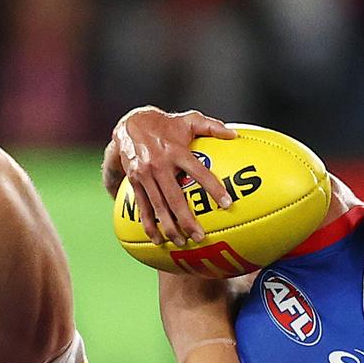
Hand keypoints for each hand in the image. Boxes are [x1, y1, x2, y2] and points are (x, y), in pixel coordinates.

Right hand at [105, 106, 236, 245]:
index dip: (212, 187)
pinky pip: (143, 206)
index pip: (198, 171)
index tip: (227, 203)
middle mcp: (160, 164)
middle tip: (200, 237)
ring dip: (169, 227)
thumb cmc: (166, 124)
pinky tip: (157, 239)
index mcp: (176, 151)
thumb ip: (212, 126)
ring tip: (181, 242)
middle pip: (175, 197)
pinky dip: (149, 224)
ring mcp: (145, 174)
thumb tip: (234, 134)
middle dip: (187, 219)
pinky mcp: (134, 181)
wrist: (129, 123)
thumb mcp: (188, 120)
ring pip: (158, 206)